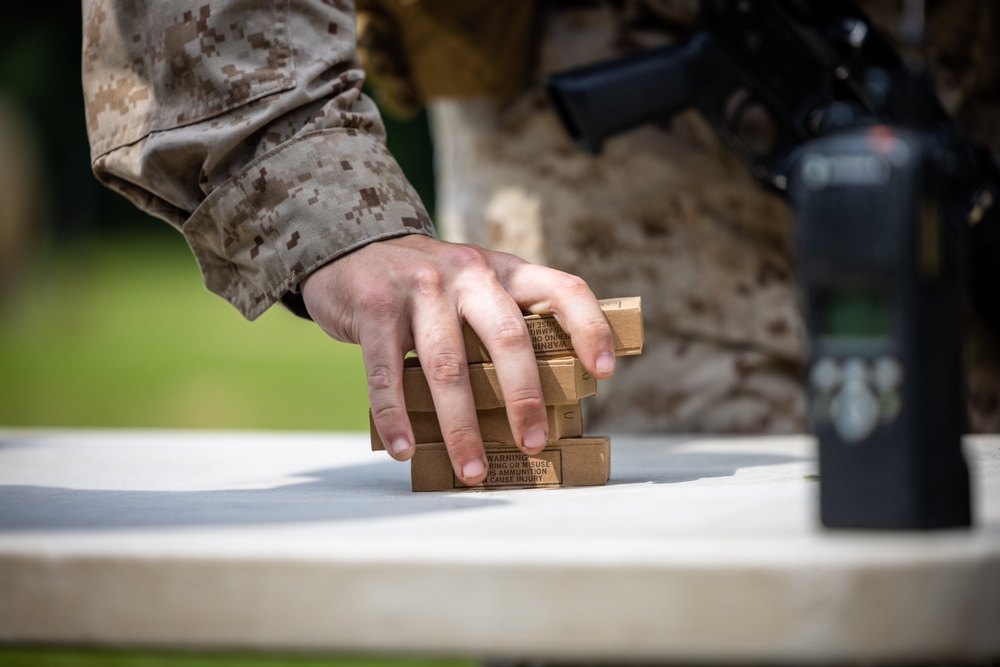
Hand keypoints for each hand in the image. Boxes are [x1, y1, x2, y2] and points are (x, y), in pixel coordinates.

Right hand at [301, 234, 615, 484]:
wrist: (352, 248)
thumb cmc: (429, 288)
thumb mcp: (476, 286)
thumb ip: (505, 324)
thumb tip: (541, 401)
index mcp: (503, 270)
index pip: (561, 287)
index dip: (589, 326)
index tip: (604, 371)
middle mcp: (467, 272)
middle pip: (506, 336)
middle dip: (524, 397)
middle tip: (533, 443)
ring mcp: (418, 287)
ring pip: (446, 365)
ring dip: (460, 426)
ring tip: (472, 469)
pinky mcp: (373, 306)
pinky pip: (385, 371)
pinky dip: (394, 416)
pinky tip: (403, 450)